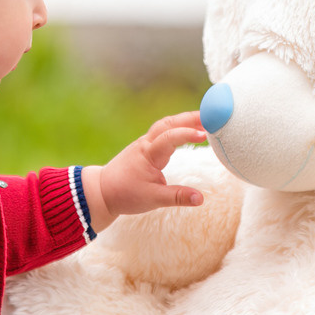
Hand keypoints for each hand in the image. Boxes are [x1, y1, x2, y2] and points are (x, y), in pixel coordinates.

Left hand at [81, 110, 207, 232]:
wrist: (102, 191)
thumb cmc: (125, 194)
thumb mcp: (153, 199)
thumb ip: (177, 197)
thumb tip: (201, 199)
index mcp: (148, 154)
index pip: (169, 138)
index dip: (187, 134)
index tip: (205, 135)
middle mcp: (146, 144)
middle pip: (169, 123)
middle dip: (190, 117)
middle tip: (213, 115)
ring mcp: (145, 143)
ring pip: (166, 124)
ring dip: (185, 120)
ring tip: (206, 120)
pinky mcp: (146, 147)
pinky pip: (163, 131)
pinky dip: (178, 127)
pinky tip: (189, 129)